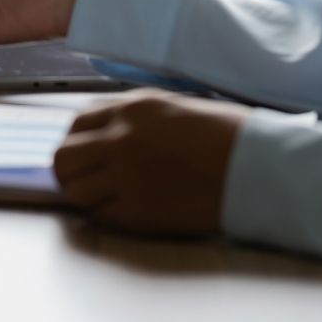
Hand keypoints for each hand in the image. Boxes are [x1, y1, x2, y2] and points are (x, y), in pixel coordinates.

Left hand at [53, 90, 246, 234]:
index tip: (84, 152)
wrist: (258, 167)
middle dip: (69, 169)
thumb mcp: (171, 105)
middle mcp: (120, 140)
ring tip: (105, 196)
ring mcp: (127, 177)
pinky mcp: (140, 212)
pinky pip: (101, 215)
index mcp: (130, 109)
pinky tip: (127, 208)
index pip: (75, 124)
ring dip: (85, 194)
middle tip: (84, 178)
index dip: (75, 140)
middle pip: (63, 158)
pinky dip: (107, 214)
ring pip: (75, 190)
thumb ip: (131, 115)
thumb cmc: (225, 134)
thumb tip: (101, 130)